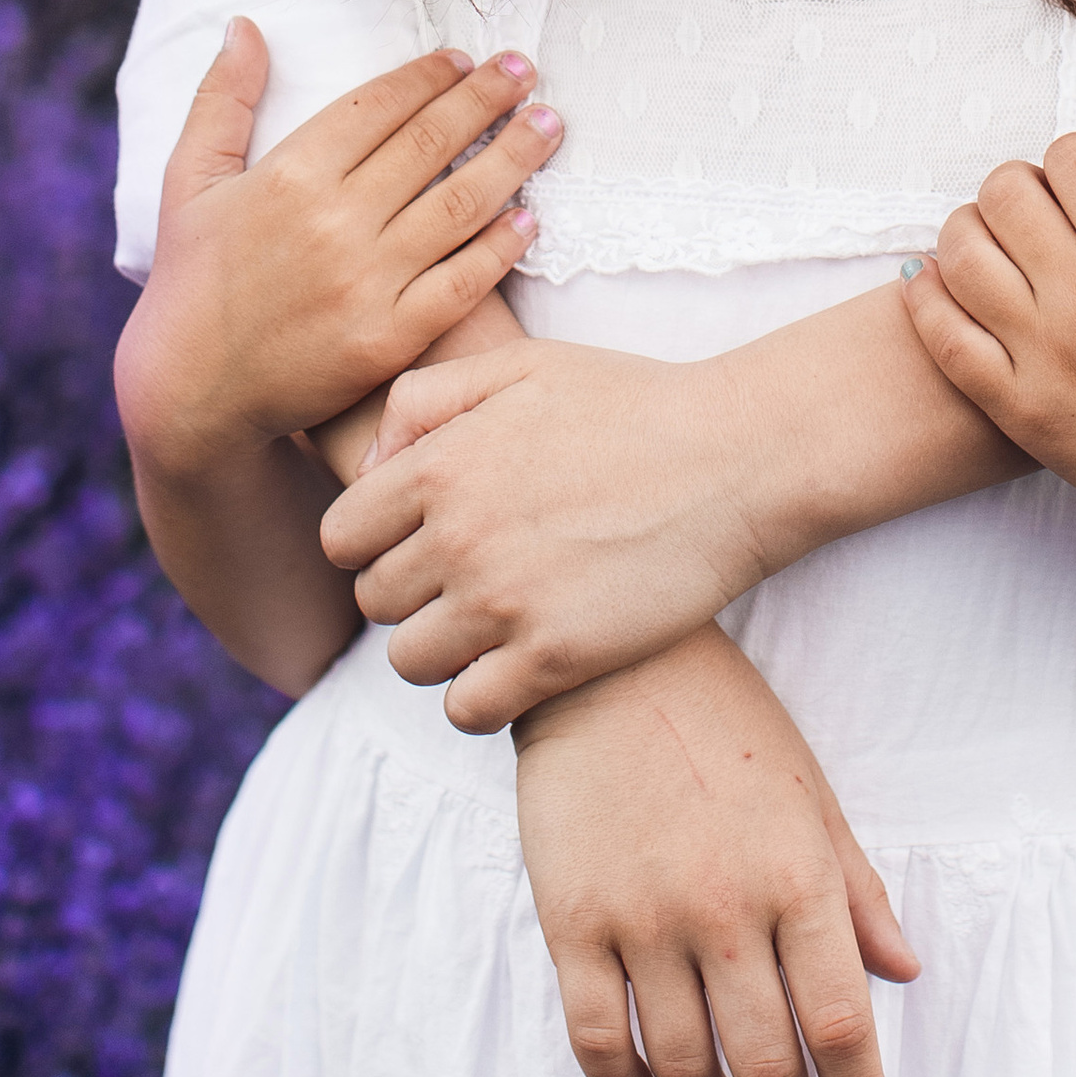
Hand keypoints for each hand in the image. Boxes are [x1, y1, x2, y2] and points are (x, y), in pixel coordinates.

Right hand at [112, 19, 562, 475]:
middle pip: (431, 143)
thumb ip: (221, 99)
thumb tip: (245, 25)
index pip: (379, 106)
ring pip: (460, 204)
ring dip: (513, 158)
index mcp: (289, 175)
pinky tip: (530, 219)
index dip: (429, 76)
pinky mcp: (388, 338)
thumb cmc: (192, 281)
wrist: (191, 393)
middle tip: (527, 72)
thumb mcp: (190, 181)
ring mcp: (365, 282)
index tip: (464, 58)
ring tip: (549, 125)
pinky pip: (461, 282)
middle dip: (487, 98)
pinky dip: (500, 246)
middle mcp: (333, 222)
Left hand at [318, 333, 765, 730]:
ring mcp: (504, 601)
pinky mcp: (555, 656)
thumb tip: (371, 462)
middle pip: (373, 602)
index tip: (414, 542)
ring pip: (410, 662)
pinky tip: (516, 666)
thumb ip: (428, 397)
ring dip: (440, 650)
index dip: (371, 543)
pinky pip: (468, 709)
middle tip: (461, 581)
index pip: (341, 538)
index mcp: (440, 465)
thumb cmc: (631, 403)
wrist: (734, 458)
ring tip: (488, 625)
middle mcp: (458, 536)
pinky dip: (480, 697)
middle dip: (408, 594)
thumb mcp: (522, 367)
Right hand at [515, 625, 916, 1076]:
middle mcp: (723, 908)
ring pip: (684, 1065)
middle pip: (767, 1062)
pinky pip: (596, 1039)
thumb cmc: (721, 719)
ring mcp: (641, 919)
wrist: (606, 661)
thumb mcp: (809, 791)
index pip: (841, 1024)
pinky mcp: (571, 921)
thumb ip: (855, 887)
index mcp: (795, 875)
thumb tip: (902, 970)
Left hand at [899, 93, 1075, 612]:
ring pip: (960, 251)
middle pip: (1005, 191)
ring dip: (971, 231)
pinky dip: (927, 297)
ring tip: (1000, 245)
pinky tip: (939, 280)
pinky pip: (942, 335)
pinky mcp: (1015, 406)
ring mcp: (1043, 356)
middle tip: (1042, 213)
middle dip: (1021, 187)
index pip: (1070, 155)